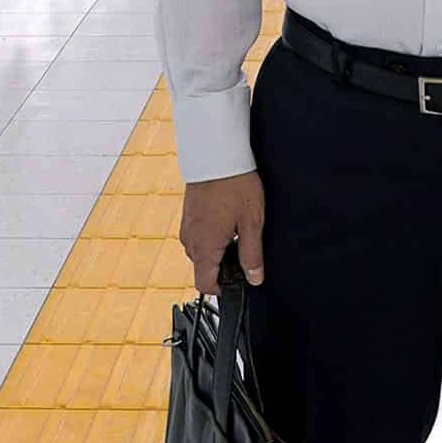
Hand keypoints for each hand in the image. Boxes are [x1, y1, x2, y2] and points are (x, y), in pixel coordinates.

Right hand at [179, 171, 265, 295]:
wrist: (217, 154)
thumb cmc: (235, 184)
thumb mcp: (252, 222)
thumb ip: (252, 254)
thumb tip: (255, 278)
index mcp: (205, 247)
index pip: (204, 285)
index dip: (221, 288)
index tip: (236, 281)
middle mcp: (190, 239)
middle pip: (202, 268)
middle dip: (221, 265)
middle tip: (242, 246)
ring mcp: (186, 225)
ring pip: (199, 251)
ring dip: (214, 248)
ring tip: (234, 227)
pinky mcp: (187, 213)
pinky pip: (196, 234)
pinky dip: (208, 234)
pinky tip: (224, 217)